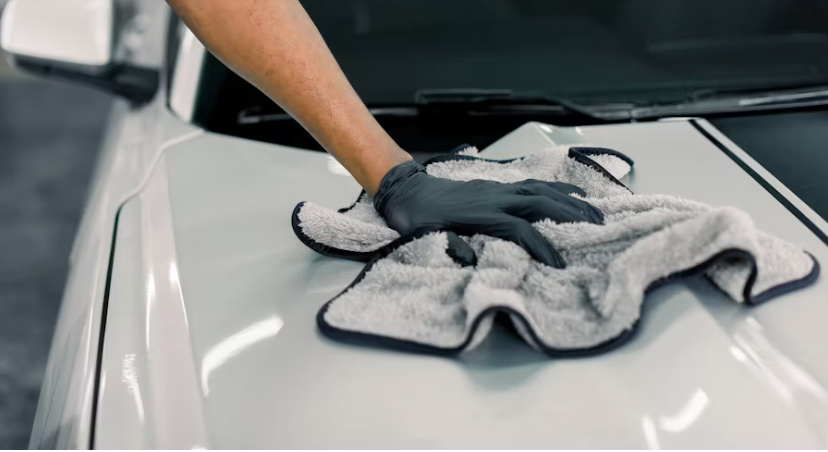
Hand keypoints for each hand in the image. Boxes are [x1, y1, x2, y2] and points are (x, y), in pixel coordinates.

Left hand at [373, 161, 603, 266]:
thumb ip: (451, 246)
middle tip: (598, 228)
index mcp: (480, 214)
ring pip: (541, 191)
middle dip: (571, 216)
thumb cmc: (416, 218)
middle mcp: (494, 198)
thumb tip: (472, 259)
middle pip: (540, 204)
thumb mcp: (426, 237)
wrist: (406, 191)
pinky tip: (570, 193)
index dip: (540, 247)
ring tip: (595, 212)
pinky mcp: (497, 186)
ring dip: (570, 200)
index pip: (519, 230)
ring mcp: (497, 189)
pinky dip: (555, 187)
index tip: (559, 264)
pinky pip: (532, 184)